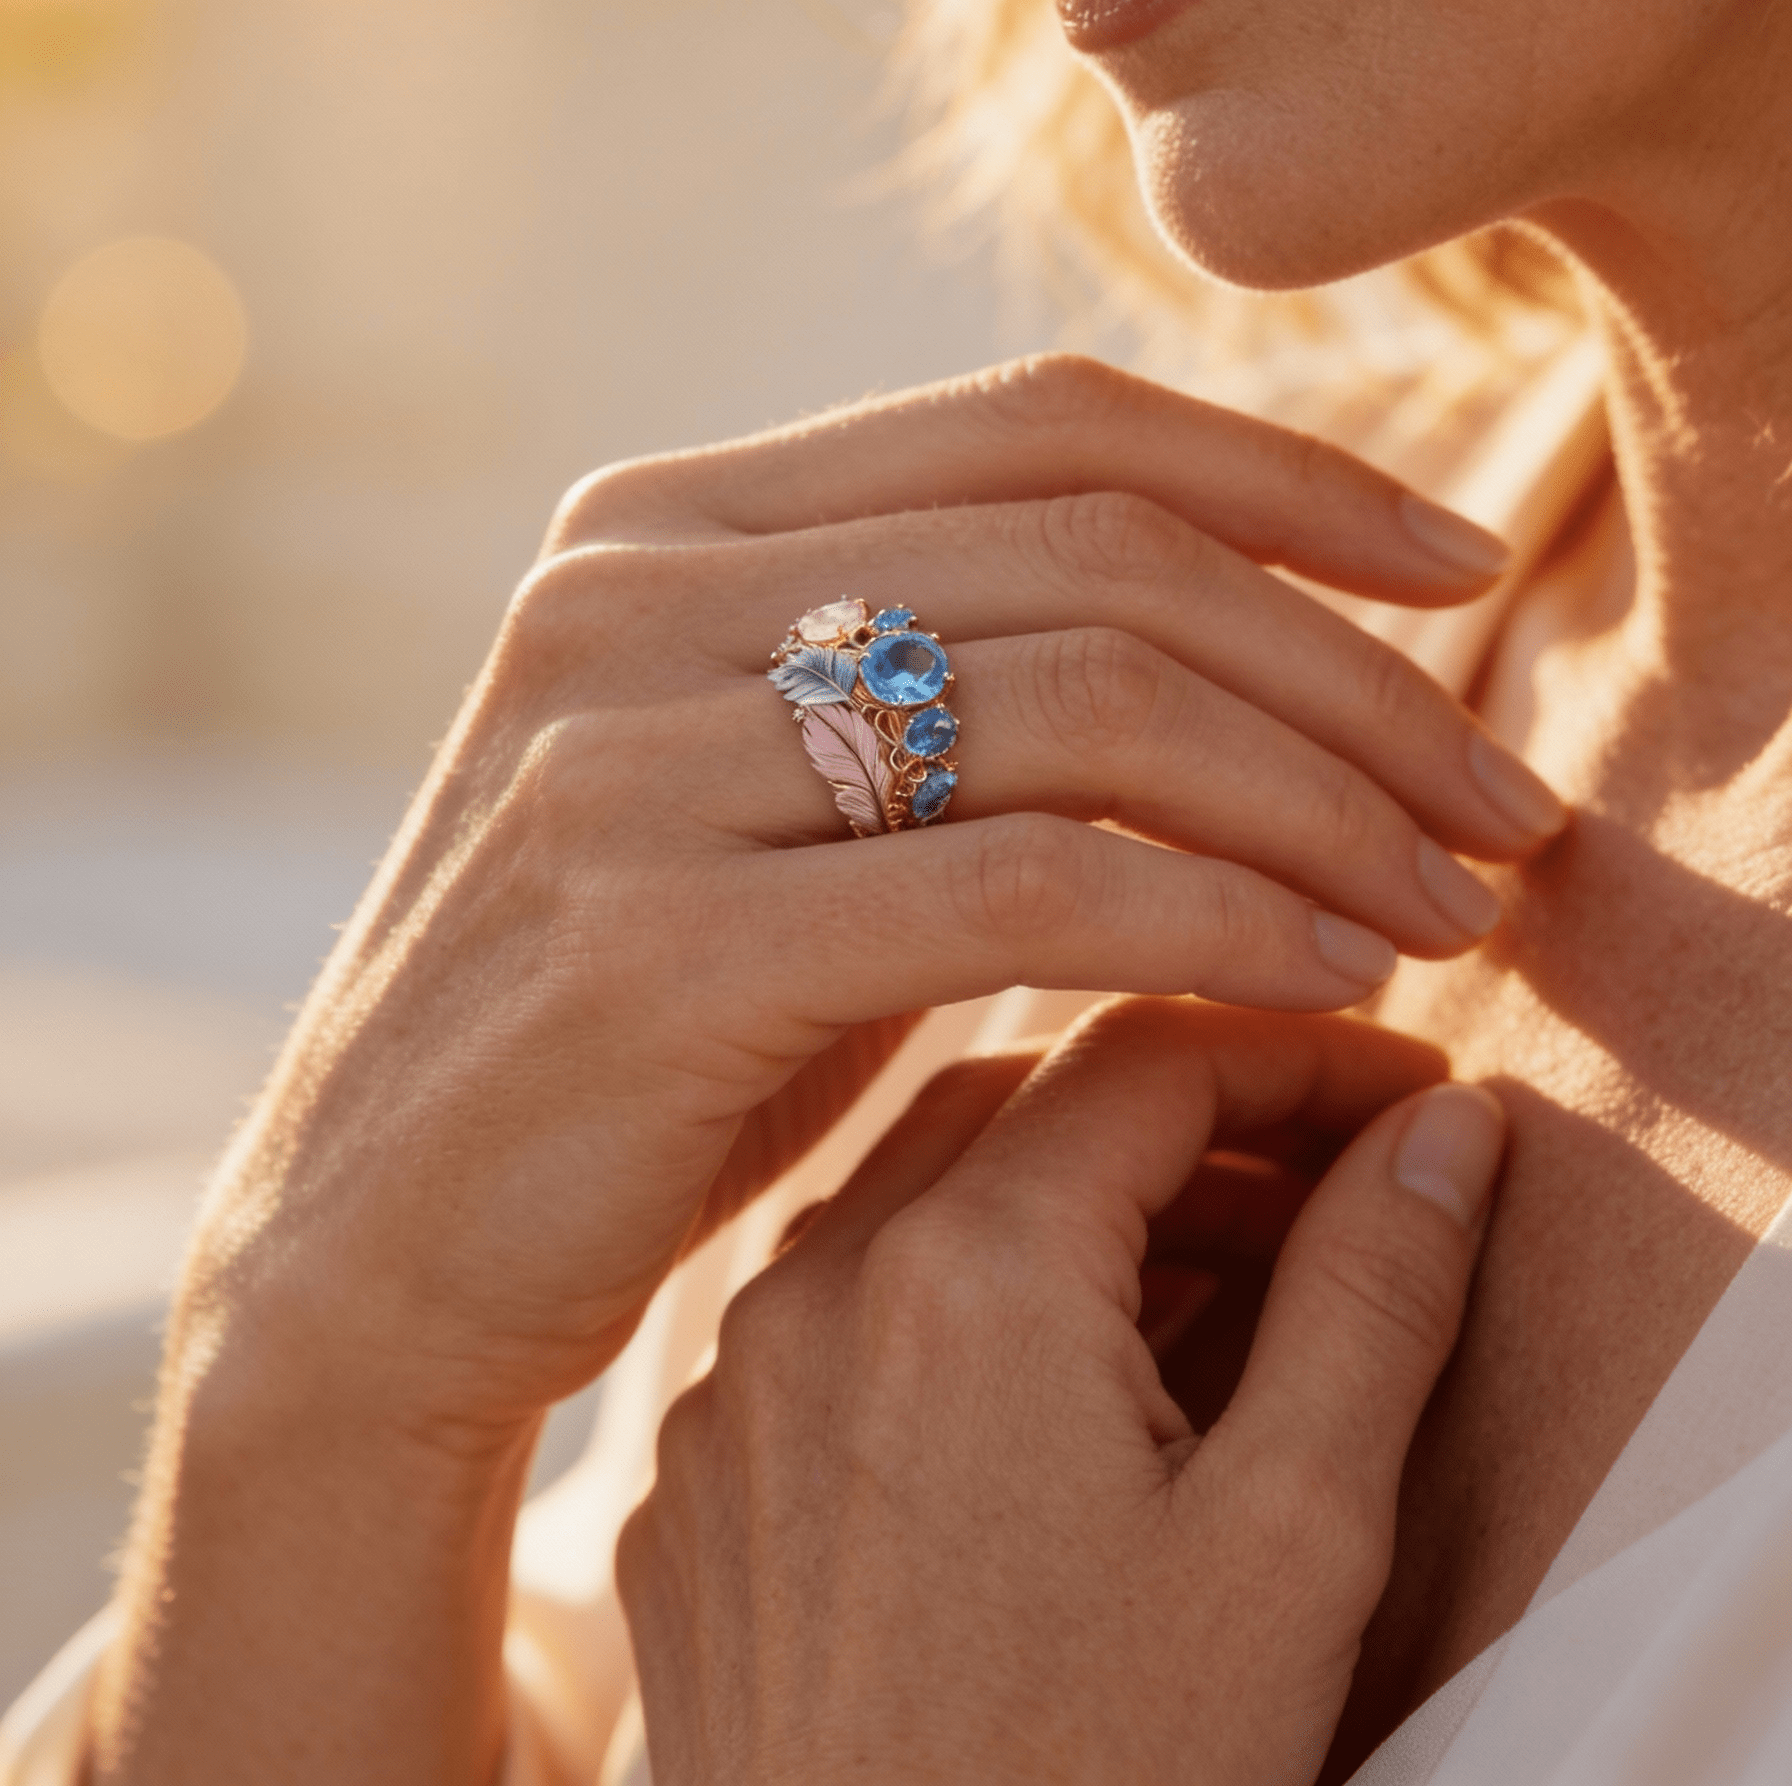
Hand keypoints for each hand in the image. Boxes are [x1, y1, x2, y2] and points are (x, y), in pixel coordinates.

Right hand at [177, 356, 1553, 1443]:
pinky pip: (1022, 883)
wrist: (377, 1251)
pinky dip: (1217, 914)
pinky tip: (1325, 973)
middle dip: (1350, 671)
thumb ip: (934, 677)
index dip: (1285, 471)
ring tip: (1443, 903)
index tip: (1454, 573)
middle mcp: (630, 590)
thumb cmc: (636, 1031)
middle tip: (1494, 798)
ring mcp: (625, 753)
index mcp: (663, 519)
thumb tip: (1241, 622)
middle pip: (1100, 553)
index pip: (1043, 419)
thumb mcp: (773, 803)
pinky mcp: (653, 936)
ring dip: (1317, 800)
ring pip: (1086, 702)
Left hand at [618, 1000, 1506, 1785]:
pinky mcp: (691, 1484)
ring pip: (912, 1200)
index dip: (1296, 1059)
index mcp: (966, 1275)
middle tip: (1325, 1194)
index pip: (1149, 1057)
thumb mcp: (1293, 1542)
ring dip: (1066, 1206)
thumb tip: (1443, 1131)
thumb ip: (1372, 1298)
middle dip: (1186, 1123)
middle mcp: (812, 1294)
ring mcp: (730, 1390)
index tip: (1404, 1101)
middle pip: (1021, 1104)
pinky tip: (1047, 1404)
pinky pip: (825, 1318)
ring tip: (1209, 1292)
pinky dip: (949, 1302)